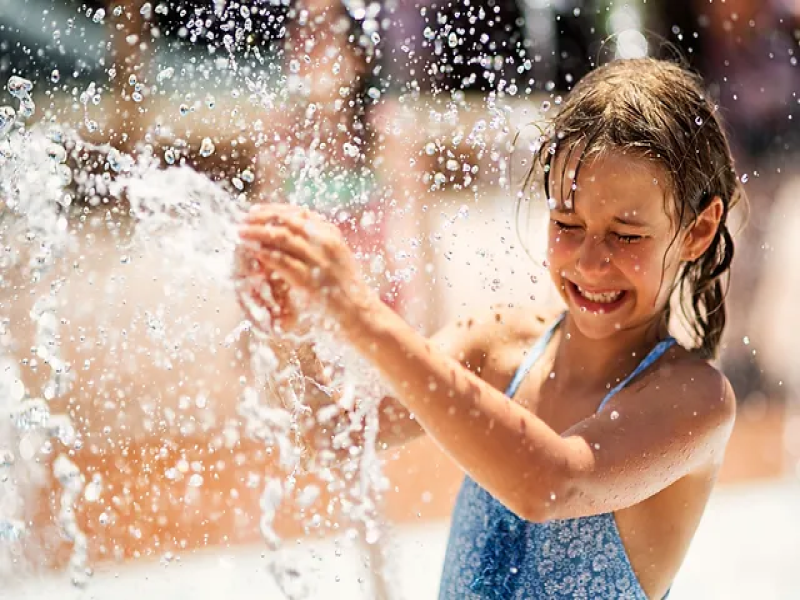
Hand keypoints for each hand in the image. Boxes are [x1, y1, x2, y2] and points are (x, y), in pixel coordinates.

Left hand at [238, 204, 375, 334]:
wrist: (361, 314)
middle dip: (261, 217)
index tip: (256, 211)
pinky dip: (264, 254)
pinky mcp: (310, 279)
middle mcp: (326, 241)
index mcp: (332, 234)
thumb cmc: (346, 289)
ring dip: (257, 232)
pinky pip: (282, 261)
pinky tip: (252, 252)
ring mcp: (319, 259)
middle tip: (243, 220)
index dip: (274, 209)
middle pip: (287, 220)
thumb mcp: (336, 259)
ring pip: (281, 236)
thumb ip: (317, 245)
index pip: (299, 212)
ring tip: (241, 233)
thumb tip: (292, 237)